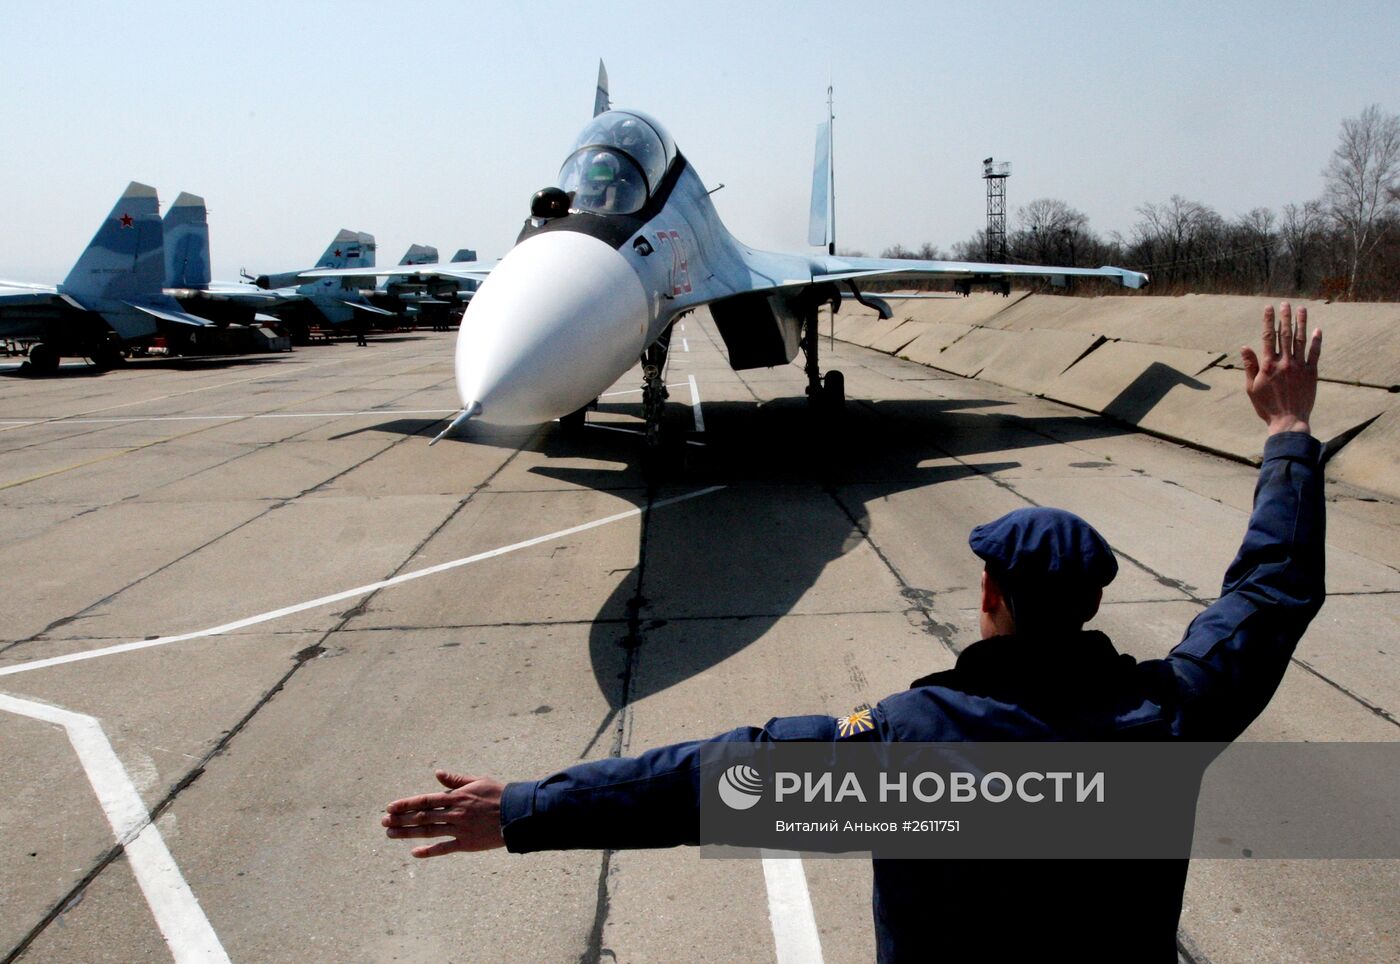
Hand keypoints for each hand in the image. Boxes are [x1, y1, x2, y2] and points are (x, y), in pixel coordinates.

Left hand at [382, 770, 505, 856]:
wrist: (518, 814)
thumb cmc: (499, 794)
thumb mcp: (478, 781)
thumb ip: (456, 780)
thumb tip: (438, 773)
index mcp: (457, 797)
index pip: (425, 800)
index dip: (406, 804)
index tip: (390, 807)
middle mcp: (455, 813)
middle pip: (422, 817)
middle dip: (401, 819)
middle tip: (383, 821)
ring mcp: (460, 829)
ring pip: (428, 832)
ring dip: (407, 833)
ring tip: (390, 833)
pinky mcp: (467, 844)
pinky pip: (444, 848)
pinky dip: (429, 851)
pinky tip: (414, 853)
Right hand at [1240, 302, 1320, 435]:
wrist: (1288, 421)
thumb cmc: (1266, 406)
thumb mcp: (1252, 387)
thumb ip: (1250, 366)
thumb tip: (1245, 347)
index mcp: (1268, 365)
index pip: (1267, 337)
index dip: (1268, 321)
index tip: (1268, 308)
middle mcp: (1284, 362)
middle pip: (1285, 335)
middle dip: (1285, 317)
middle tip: (1285, 304)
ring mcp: (1299, 367)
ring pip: (1300, 340)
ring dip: (1301, 323)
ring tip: (1301, 310)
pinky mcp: (1311, 373)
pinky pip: (1315, 354)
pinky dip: (1316, 341)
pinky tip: (1317, 330)